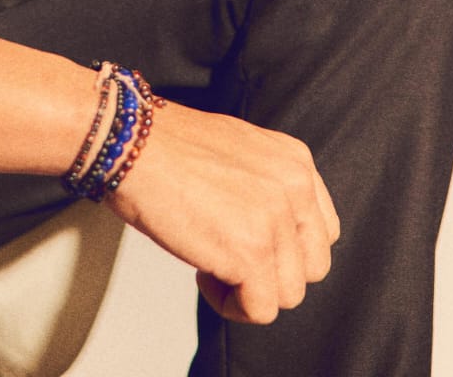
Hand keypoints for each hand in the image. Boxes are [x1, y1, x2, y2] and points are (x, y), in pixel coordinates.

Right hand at [105, 101, 339, 324]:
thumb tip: (271, 232)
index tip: (249, 243)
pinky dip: (229, 305)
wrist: (130, 143)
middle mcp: (295, 187)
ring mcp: (276, 220)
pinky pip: (260, 309)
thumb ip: (268, 185)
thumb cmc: (168, 147)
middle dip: (271, 273)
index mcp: (295, 161)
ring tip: (211, 264)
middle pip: (311, 266)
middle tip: (229, 259)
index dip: (286, 249)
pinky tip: (202, 275)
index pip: (322, 230)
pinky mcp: (252, 253)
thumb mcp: (239, 150)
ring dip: (248, 291)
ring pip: (288, 293)